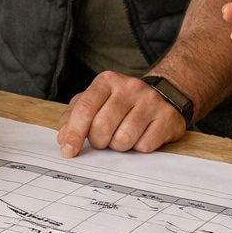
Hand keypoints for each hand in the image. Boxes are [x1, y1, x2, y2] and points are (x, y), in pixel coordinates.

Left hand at [55, 71, 186, 157]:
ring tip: (123, 136)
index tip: (68, 151)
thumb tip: (63, 139)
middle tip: (104, 140)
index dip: (74, 133)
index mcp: (107, 81)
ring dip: (119, 146)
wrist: (165, 95)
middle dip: (99, 142)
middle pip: (103, 127)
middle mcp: (130, 87)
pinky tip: (141, 136)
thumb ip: (75, 117)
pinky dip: (138, 148)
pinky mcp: (168, 118)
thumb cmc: (122, 103)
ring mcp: (151, 101)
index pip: (85, 108)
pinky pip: (145, 146)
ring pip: (124, 139)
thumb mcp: (96, 102)